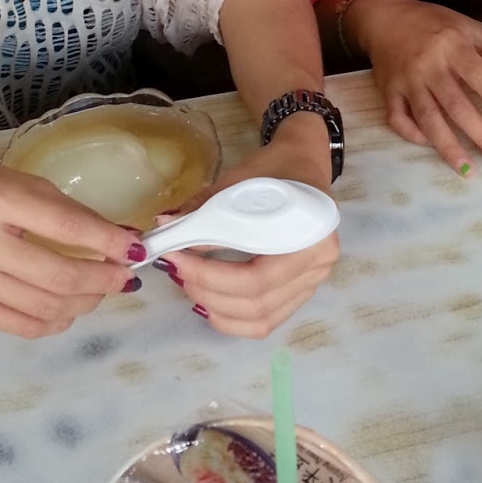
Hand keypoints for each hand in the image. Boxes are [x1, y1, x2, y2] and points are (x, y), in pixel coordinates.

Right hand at [0, 154, 142, 337]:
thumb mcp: (18, 183)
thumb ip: (65, 211)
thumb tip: (118, 239)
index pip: (65, 227)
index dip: (107, 242)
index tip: (137, 248)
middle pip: (59, 277)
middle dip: (104, 279)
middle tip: (126, 275)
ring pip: (46, 307)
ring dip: (86, 302)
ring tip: (101, 289)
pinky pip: (23, 326)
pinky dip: (56, 321)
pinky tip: (70, 308)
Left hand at [156, 137, 338, 338]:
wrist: (302, 162)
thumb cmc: (274, 170)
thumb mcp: (236, 182)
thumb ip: (202, 211)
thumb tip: (164, 229)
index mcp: (310, 239)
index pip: (254, 277)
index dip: (208, 275)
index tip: (173, 257)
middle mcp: (317, 267)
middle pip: (256, 303)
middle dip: (207, 292)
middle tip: (176, 270)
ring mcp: (312, 283)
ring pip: (260, 320)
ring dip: (218, 310)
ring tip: (190, 285)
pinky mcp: (300, 292)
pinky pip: (267, 320)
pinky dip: (234, 320)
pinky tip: (209, 305)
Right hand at [349, 0, 481, 173]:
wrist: (384, 18)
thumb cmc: (431, 22)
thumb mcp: (466, 26)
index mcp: (452, 47)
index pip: (476, 75)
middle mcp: (429, 67)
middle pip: (456, 105)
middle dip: (480, 135)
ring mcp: (407, 82)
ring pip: (428, 119)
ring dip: (448, 146)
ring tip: (469, 170)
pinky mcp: (389, 92)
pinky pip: (398, 119)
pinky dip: (413, 135)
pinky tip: (430, 146)